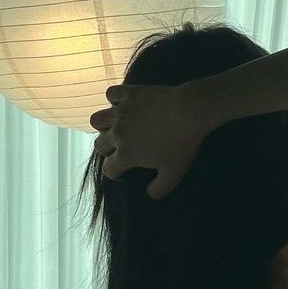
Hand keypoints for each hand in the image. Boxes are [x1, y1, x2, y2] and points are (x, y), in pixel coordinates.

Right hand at [89, 83, 207, 199]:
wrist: (190, 111)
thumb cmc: (183, 144)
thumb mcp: (174, 174)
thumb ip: (160, 189)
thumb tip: (150, 195)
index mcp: (126, 154)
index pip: (108, 169)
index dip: (116, 173)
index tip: (125, 171)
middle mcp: (118, 133)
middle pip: (99, 145)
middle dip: (108, 149)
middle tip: (123, 148)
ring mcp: (122, 112)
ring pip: (97, 120)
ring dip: (103, 125)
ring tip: (116, 127)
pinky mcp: (129, 94)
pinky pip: (111, 94)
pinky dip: (115, 99)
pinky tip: (125, 104)